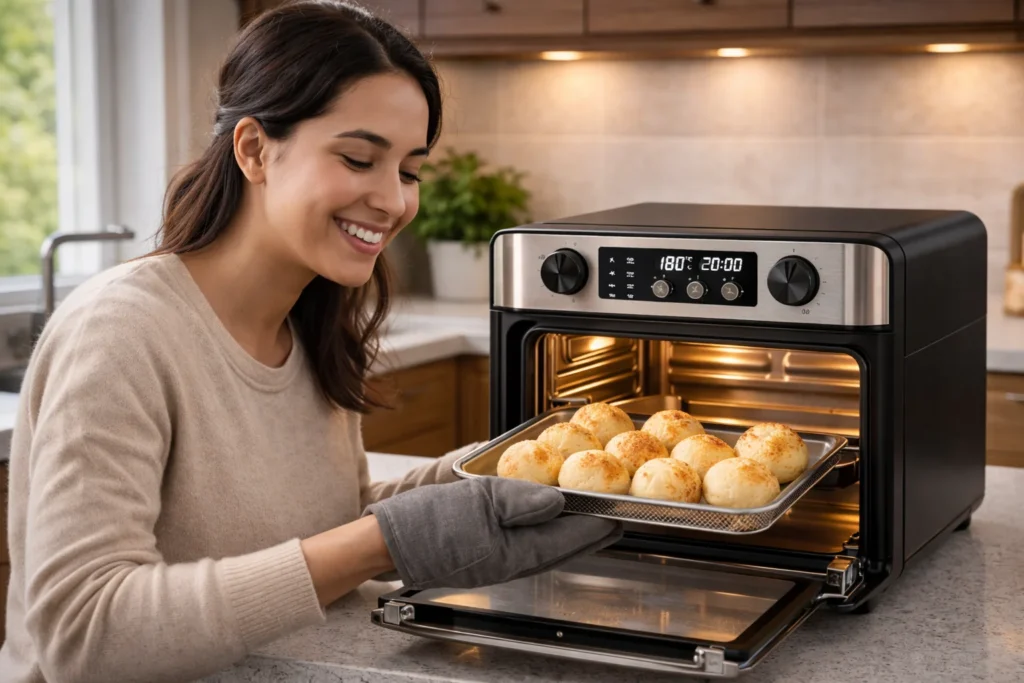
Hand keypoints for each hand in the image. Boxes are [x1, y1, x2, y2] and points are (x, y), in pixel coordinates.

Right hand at [363, 477, 621, 589]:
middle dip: (590, 535)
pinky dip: (544, 536)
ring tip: (588, 522)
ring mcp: (497, 562)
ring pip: (545, 550)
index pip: (566, 538)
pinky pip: (525, 548)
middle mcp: (509, 562)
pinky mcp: (485, 557)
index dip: (595, 526)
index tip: (618, 516)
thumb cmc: (425, 523)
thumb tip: (558, 501)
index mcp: (512, 551)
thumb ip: (519, 500)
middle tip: (613, 520)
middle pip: (561, 548)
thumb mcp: (476, 499)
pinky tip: (543, 524)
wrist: (388, 543)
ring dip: (569, 536)